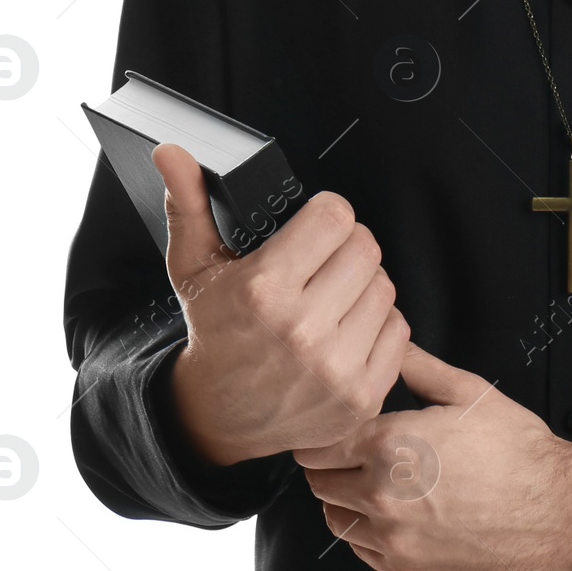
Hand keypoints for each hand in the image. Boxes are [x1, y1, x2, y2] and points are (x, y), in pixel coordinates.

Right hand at [153, 143, 410, 466]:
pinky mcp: (361, 396)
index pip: (336, 216)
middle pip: (366, 248)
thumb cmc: (215, 333)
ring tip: (330, 298)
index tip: (313, 227)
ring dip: (364, 286)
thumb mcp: (195, 267)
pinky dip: (378, 326)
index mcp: (263, 290)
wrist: (218, 417)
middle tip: (322, 264)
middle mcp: (302, 330)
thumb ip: (189, 203)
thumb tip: (172, 153)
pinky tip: (345, 330)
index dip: (326, 216)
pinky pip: (399, 330)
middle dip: (347, 248)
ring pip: (386, 287)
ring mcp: (335, 368)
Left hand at [293, 342, 571, 570]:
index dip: (329, 426)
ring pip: (335, 517)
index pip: (321, 439)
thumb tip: (389, 341)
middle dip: (332, 460)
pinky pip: (360, 550)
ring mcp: (393, 539)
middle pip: (320, 479)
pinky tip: (393, 511)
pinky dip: (366, 531)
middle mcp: (383, 496)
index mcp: (392, 445)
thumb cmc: (517, 451)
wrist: (555, 511)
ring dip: (344, 497)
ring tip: (376, 480)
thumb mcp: (468, 391)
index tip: (341, 422)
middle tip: (357, 449)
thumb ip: (417, 366)